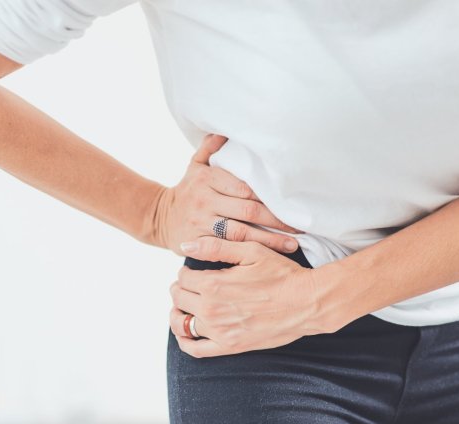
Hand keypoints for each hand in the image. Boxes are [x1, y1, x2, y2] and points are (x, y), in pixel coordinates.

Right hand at [152, 133, 304, 255]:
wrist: (158, 217)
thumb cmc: (187, 190)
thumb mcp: (194, 166)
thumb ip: (210, 149)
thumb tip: (225, 130)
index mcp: (208, 179)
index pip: (245, 188)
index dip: (269, 198)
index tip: (291, 204)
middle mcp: (205, 200)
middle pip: (248, 211)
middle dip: (276, 221)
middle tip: (300, 227)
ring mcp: (201, 223)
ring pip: (241, 233)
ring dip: (269, 240)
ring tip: (293, 245)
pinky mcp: (198, 243)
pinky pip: (228, 249)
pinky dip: (248, 253)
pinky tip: (267, 257)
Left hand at [168, 236, 328, 357]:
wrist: (307, 303)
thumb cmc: (282, 274)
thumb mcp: (251, 251)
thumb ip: (215, 246)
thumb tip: (185, 245)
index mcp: (214, 284)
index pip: (183, 277)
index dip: (187, 271)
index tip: (195, 270)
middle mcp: (212, 310)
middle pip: (178, 298)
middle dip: (181, 288)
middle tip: (191, 285)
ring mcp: (219, 331)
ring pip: (181, 323)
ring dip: (177, 313)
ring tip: (184, 306)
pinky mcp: (230, 346)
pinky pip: (195, 349)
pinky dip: (185, 341)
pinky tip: (187, 332)